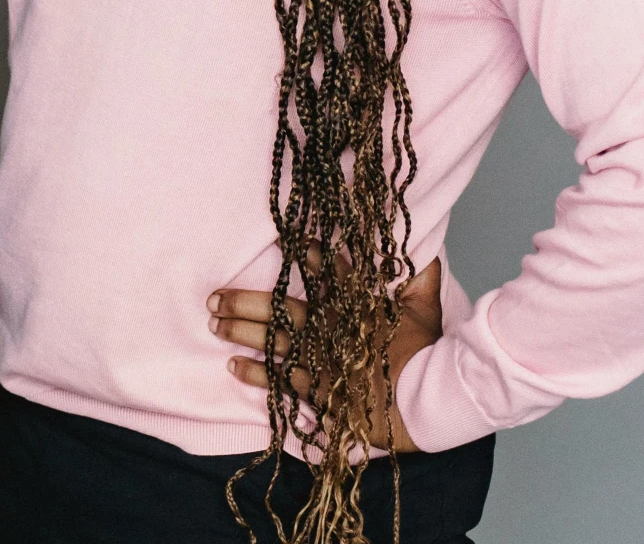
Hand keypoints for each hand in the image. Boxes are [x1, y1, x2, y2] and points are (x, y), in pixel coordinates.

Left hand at [208, 258, 443, 453]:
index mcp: (356, 303)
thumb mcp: (427, 309)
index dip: (302, 256)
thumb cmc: (429, 355)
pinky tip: (232, 365)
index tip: (281, 243)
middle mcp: (332, 326)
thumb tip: (420, 245)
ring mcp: (322, 357)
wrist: (428, 401)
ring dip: (241, 331)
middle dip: (244, 301)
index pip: (325, 271)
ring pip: (273, 340)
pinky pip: (280, 379)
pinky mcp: (320, 390)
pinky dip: (255, 372)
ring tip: (214, 323)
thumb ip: (419, 275)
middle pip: (281, 308)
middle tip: (214, 297)